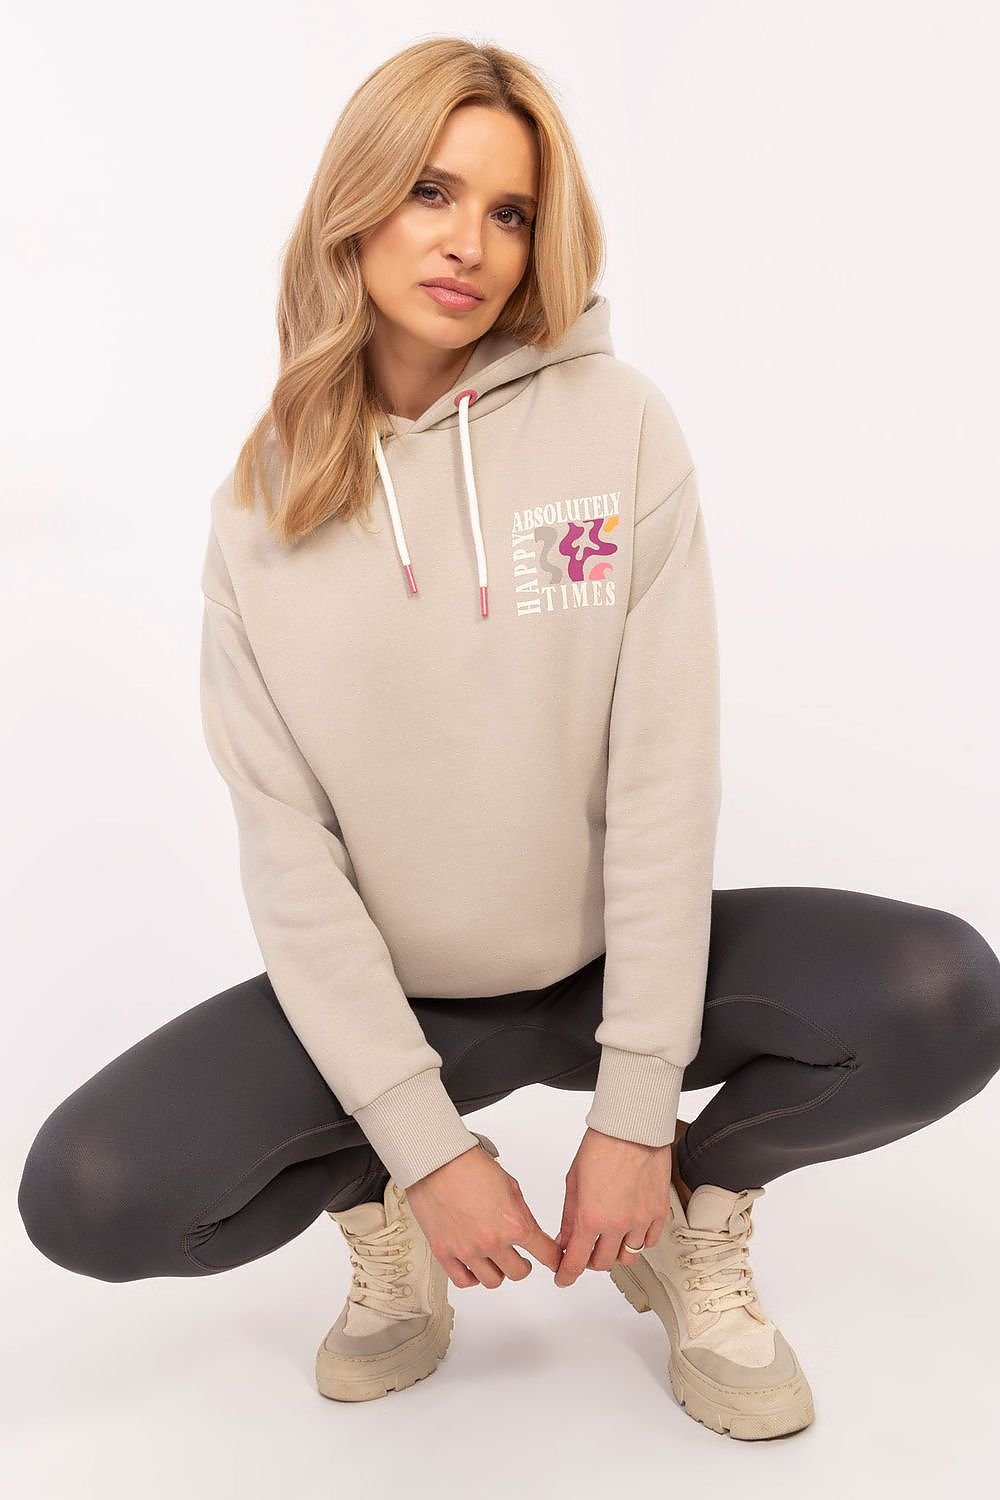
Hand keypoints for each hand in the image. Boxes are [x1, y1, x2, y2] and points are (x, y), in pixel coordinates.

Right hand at [405, 1141, 562, 1289]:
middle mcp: (492, 1242)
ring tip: (495, 1260)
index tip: (553, 1260)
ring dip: (498, 1272)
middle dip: (523, 1265)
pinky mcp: (445, 1253)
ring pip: (493, 1281)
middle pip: (518, 1273)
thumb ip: (522, 1214)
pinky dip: (473, 1277)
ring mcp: (468, 1251)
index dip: (554, 1258)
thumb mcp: (510, 1186)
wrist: (437, 1161)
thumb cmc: (470, 1166)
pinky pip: (464, 1281)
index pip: (546, 1254)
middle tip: (520, 1258)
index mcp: (514, 1224)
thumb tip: (528, 1232)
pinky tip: (475, 1266)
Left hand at [554, 1128, 671, 1287]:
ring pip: (628, 1257)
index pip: (577, 1261)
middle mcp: (618, 1224)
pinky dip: (637, 1242)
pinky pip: (649, 1241)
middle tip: (584, 1250)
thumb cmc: (601, 1146)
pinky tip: (629, 1230)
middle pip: (603, 1263)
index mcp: (591, 1217)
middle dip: (590, 1261)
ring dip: (614, 1253)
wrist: (632, 1128)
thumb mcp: (573, 1182)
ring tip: (608, 1239)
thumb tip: (563, 1240)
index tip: (564, 1278)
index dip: (567, 1275)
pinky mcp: (659, 1212)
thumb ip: (568, 1216)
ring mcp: (641, 1220)